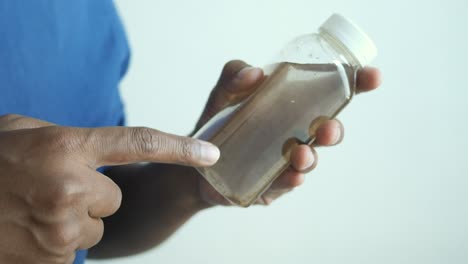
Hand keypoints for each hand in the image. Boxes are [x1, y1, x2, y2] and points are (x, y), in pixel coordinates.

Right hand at [0, 115, 218, 262]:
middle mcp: (69, 185)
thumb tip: (106, 155)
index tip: (211, 154)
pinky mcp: (49, 260)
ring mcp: (59, 227)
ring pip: (95, 228)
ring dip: (73, 221)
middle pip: (114, 199)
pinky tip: (28, 230)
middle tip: (54, 190)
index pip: (139, 142)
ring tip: (36, 210)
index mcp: (67, 145)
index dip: (180, 147)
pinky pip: (73, 250)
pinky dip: (56, 242)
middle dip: (92, 197)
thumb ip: (71, 139)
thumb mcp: (27, 132)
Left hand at [193, 60, 381, 204]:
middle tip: (328, 128)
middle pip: (327, 131)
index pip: (329, 95)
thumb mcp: (223, 94)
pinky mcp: (270, 185)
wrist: (195, 161)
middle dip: (334, 131)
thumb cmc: (217, 122)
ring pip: (309, 161)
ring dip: (310, 158)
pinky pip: (284, 184)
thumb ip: (234, 76)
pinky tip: (291, 177)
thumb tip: (255, 72)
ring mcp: (285, 161)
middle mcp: (295, 133)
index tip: (372, 76)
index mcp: (291, 107)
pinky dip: (290, 180)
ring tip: (301, 154)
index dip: (354, 85)